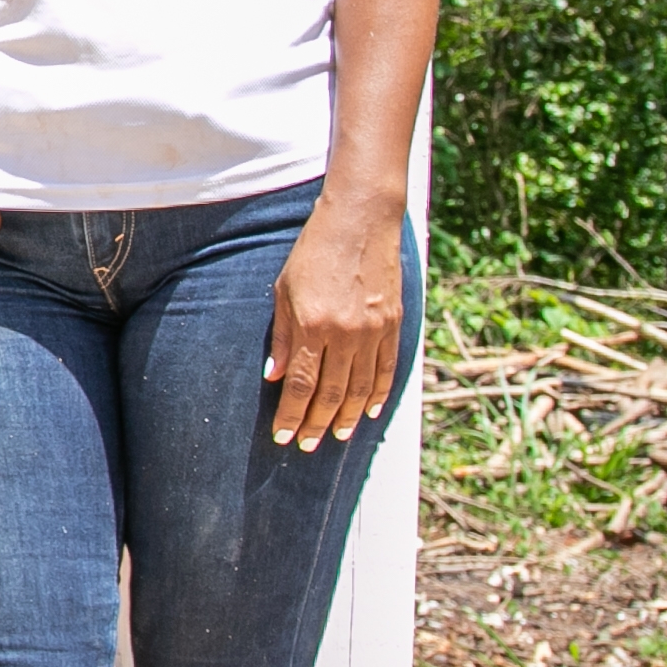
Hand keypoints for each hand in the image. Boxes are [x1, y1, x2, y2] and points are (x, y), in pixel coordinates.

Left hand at [265, 195, 409, 452]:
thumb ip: (280, 336)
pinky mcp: (393, 323)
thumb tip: (273, 378)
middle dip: (316, 424)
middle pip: (330, 393)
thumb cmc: (313, 251)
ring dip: (345, 417)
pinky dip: (377, 395)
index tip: (283, 437)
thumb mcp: (283, 290)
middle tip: (307, 446)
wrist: (360, 219)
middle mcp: (344, 333)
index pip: (299, 384)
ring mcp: (373, 330)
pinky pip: (386, 369)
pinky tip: (366, 412)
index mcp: (311, 325)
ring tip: (334, 437)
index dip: (291, 415)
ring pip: (360, 388)